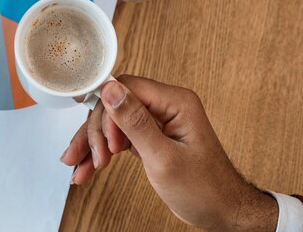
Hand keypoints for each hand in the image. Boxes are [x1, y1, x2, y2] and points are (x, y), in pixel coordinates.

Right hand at [61, 76, 278, 231]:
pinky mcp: (150, 135)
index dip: (109, 113)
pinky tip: (88, 168)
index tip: (105, 142)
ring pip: (113, 122)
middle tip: (95, 159)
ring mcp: (157, 120)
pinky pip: (119, 136)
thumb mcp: (164, 158)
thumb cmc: (205, 190)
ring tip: (79, 167)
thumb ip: (135, 122)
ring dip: (94, 144)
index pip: (127, 88)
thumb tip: (110, 90)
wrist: (223, 214)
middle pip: (116, 105)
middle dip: (99, 133)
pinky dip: (104, 152)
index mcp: (175, 101)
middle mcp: (165, 105)